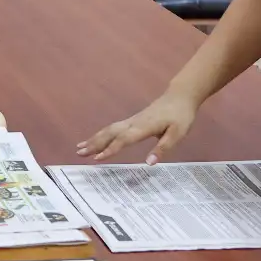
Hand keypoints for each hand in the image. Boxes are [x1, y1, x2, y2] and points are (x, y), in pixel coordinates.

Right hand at [77, 91, 199, 162]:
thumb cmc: (180, 116)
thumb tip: (149, 163)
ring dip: (94, 139)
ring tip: (80, 148)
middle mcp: (133, 123)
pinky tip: (94, 140)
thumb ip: (163, 148)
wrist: (179, 97)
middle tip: (79, 154)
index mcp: (144, 127)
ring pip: (108, 130)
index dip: (111, 149)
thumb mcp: (177, 134)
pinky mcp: (131, 121)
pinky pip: (112, 128)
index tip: (98, 158)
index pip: (124, 139)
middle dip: (94, 144)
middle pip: (110, 133)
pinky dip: (100, 135)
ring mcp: (131, 121)